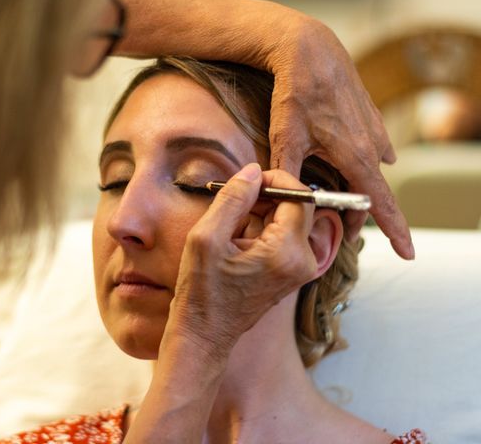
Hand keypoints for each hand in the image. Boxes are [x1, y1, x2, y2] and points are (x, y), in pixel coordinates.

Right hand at [169, 164, 317, 356]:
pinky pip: (283, 236)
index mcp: (288, 252)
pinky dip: (261, 228)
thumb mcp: (207, 237)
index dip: (275, 180)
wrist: (204, 334)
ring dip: (260, 213)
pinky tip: (235, 240)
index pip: (300, 197)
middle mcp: (303, 262)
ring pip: (288, 220)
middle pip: (297, 207)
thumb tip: (253, 171)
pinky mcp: (290, 273)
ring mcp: (299, 270)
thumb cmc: (201, 292)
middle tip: (232, 200)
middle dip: (266, 196)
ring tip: (229, 226)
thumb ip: (233, 198)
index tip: (247, 181)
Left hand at [262, 12, 413, 259]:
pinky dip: (359, 165)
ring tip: (337, 198)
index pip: (380, 203)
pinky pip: (371, 150)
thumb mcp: (285, 139)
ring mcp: (374, 130)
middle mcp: (373, 146)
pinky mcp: (370, 117)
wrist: (310, 50)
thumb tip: (282, 201)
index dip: (394, 231)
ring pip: (369, 172)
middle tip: (339, 228)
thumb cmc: (297, 93)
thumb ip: (288, 175)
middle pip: (371, 193)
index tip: (407, 253)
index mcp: (356, 156)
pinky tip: (348, 164)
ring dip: (356, 189)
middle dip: (359, 213)